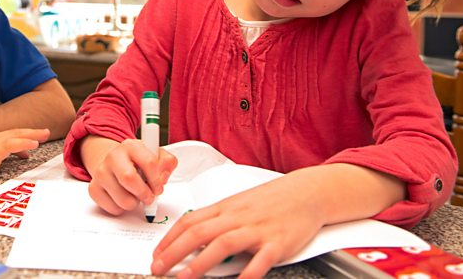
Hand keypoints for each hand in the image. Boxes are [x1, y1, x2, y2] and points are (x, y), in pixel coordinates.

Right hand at [0, 127, 50, 181]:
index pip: (3, 139)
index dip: (17, 139)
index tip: (29, 143)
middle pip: (12, 134)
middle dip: (29, 133)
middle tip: (44, 132)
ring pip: (14, 138)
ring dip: (30, 136)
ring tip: (44, 135)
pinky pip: (10, 147)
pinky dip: (23, 144)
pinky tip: (33, 145)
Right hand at [87, 138, 177, 215]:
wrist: (114, 164)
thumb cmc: (138, 163)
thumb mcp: (156, 156)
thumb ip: (167, 163)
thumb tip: (162, 178)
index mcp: (131, 146)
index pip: (149, 163)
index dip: (157, 180)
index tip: (158, 187)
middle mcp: (113, 156)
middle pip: (129, 178)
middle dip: (144, 193)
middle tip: (149, 197)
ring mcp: (101, 172)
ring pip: (123, 199)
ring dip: (134, 203)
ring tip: (135, 196)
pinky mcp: (94, 188)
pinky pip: (113, 208)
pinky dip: (122, 209)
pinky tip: (123, 198)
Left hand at [151, 173, 324, 278]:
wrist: (307, 192)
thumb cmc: (272, 200)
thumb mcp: (239, 206)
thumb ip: (218, 222)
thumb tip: (193, 241)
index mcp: (226, 208)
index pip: (189, 221)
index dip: (169, 239)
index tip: (156, 255)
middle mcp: (238, 217)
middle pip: (199, 232)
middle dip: (174, 252)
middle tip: (157, 268)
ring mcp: (257, 229)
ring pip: (223, 244)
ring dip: (200, 262)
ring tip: (184, 278)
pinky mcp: (278, 242)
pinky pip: (260, 260)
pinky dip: (247, 273)